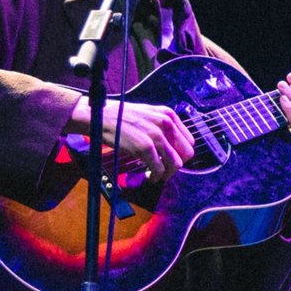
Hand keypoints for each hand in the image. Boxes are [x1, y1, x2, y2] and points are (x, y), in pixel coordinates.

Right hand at [68, 98, 195, 181]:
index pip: (189, 141)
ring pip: (175, 164)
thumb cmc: (121, 116)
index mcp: (168, 114)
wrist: (101, 116)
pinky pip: (159, 169)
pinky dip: (156, 176)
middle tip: (165, 170)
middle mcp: (166, 123)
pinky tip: (149, 176)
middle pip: (187, 153)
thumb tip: (171, 145)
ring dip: (167, 174)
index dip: (181, 153)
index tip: (171, 159)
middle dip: (177, 165)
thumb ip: (162, 125)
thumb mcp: (147, 114)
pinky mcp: (145, 147)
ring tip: (157, 175)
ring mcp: (156, 135)